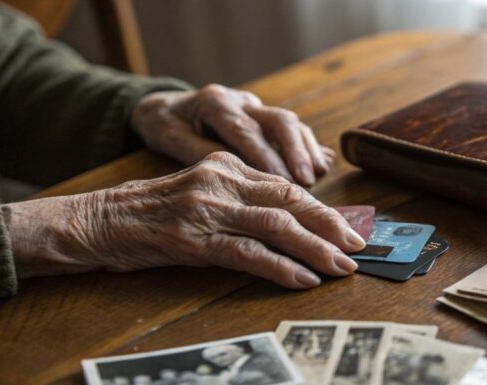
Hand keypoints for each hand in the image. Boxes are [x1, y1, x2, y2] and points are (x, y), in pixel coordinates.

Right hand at [2, 152, 364, 288]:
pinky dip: (280, 267)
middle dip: (330, 224)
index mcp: (224, 167)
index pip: (285, 185)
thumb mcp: (198, 193)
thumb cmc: (150, 214)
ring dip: (316, 248)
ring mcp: (207, 209)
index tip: (347, 227)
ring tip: (342, 266)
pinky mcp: (194, 239)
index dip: (321, 208)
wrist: (97, 222)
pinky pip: (248, 253)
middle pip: (290, 200)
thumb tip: (286, 220)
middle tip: (359, 245)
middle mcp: (220, 181)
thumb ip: (239, 199)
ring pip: (276, 225)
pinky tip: (303, 279)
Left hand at [131, 85, 335, 185]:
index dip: (267, 156)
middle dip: (296, 152)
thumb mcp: (169, 138)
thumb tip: (234, 171)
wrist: (163, 106)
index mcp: (215, 104)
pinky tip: (322, 165)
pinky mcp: (263, 117)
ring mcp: (254, 106)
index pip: (246, 130)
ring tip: (318, 175)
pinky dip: (307, 146)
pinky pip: (291, 129)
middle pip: (278, 121)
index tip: (283, 180)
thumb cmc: (164, 125)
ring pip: (289, 123)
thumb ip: (199, 153)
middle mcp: (240, 101)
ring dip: (306, 150)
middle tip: (306, 181)